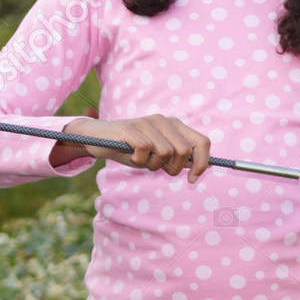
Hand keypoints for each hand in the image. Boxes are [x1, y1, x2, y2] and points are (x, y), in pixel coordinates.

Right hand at [55, 115, 211, 181]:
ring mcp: (147, 122)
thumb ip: (176, 158)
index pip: (202, 142)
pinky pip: (144, 151)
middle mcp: (163, 120)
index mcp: (174, 125)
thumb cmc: (129, 149)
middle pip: (184, 151)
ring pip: (164, 153)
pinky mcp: (130, 128)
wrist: (97, 138)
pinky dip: (138, 160)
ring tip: (139, 159)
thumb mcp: (156, 155)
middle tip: (156, 168)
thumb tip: (198, 168)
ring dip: (151, 164)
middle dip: (172, 167)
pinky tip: (130, 155)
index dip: (202, 163)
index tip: (191, 179)